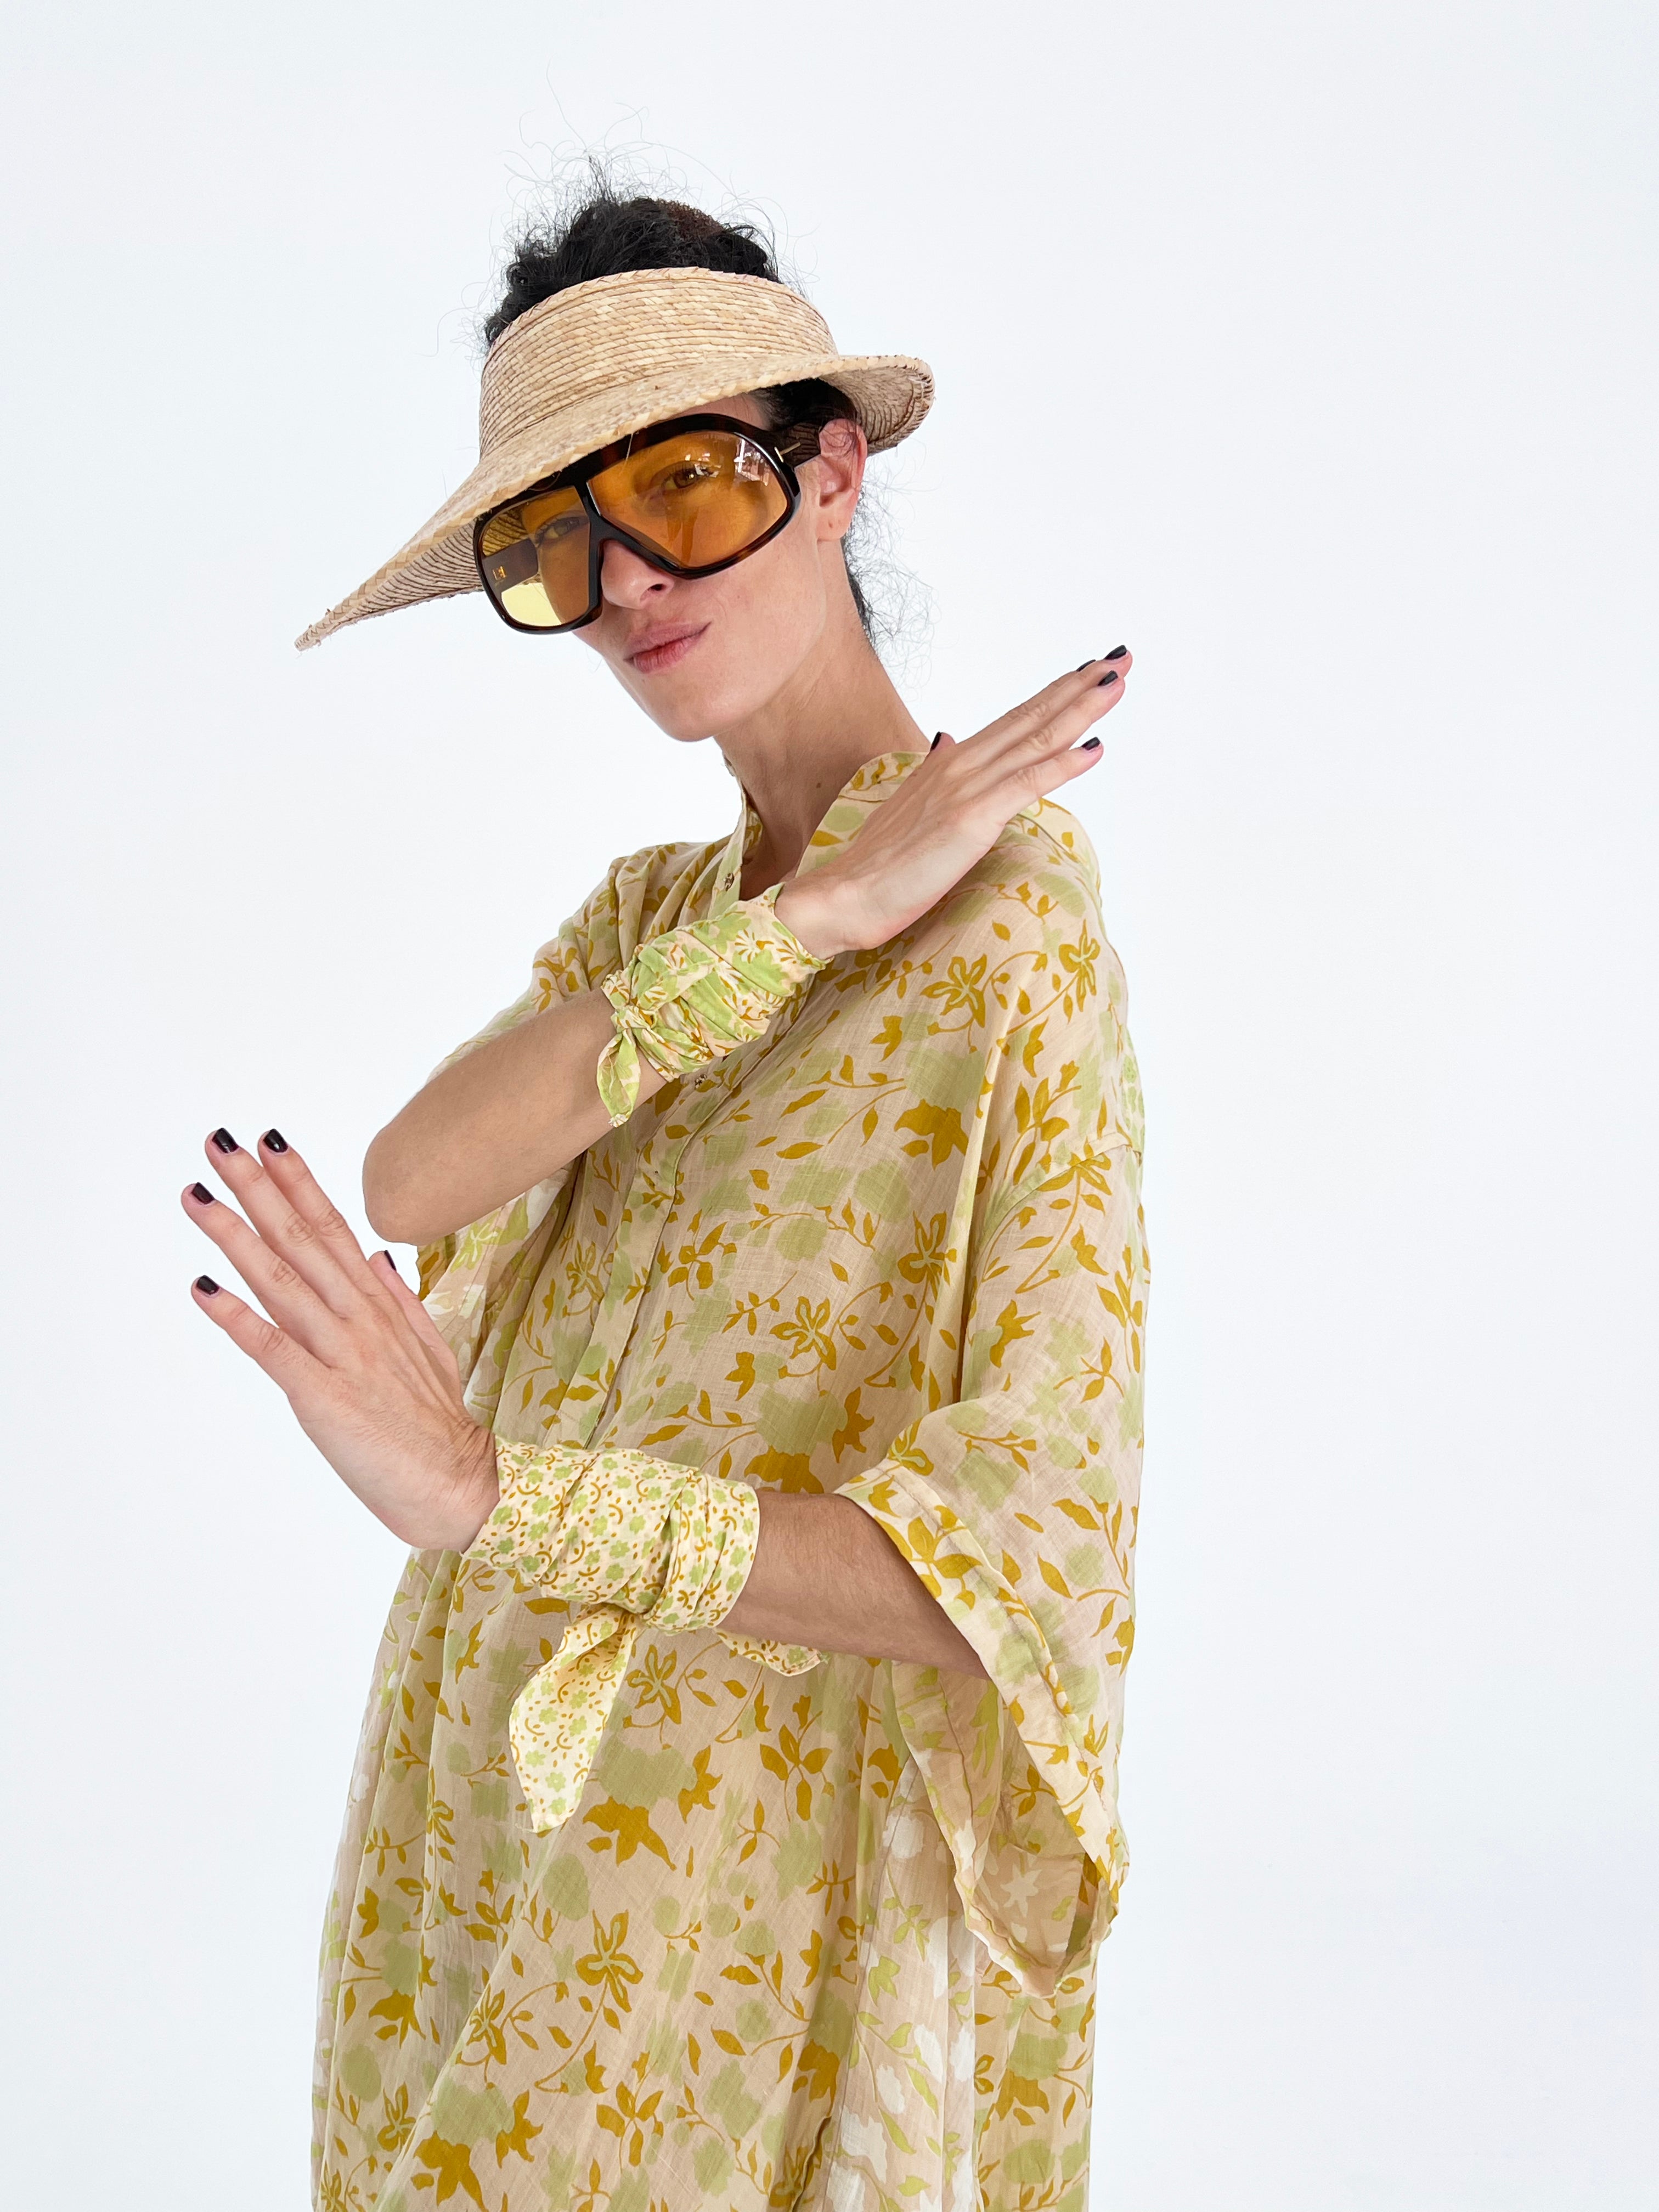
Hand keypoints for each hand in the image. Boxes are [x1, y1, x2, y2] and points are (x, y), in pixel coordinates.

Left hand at [181, 1129, 498, 1550]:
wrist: (461, 1484)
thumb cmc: (440, 1424)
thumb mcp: (429, 1349)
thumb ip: (399, 1300)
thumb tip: (377, 1256)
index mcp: (379, 1306)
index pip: (334, 1228)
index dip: (298, 1182)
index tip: (267, 1142)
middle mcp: (358, 1319)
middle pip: (301, 1239)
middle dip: (257, 1188)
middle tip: (217, 1144)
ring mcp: (341, 1354)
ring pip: (280, 1282)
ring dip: (233, 1235)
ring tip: (196, 1196)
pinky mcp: (323, 1396)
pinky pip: (272, 1350)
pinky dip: (237, 1317)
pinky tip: (202, 1288)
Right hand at [775, 649, 1131, 956]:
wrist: (842, 896)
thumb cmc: (878, 865)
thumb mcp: (912, 807)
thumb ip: (935, 770)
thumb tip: (948, 738)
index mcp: (950, 762)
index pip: (1014, 720)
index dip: (1055, 693)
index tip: (1089, 670)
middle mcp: (961, 764)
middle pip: (1032, 718)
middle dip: (1079, 686)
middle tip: (1121, 656)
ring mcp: (966, 789)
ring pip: (1035, 740)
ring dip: (1081, 709)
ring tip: (1116, 681)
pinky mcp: (971, 820)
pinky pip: (1025, 785)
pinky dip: (1062, 764)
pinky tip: (1095, 747)